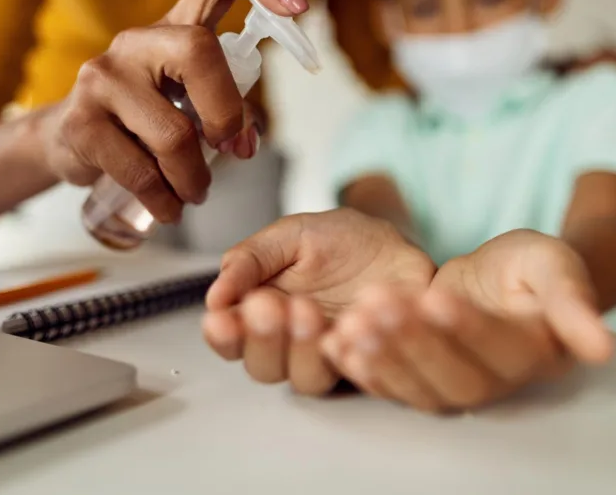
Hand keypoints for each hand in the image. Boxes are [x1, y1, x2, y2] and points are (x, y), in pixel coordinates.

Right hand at [38, 0, 307, 223]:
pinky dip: (164, 200)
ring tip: (194, 194)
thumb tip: (245, 144)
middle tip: (231, 151)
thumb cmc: (142, 120)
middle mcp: (136, 41)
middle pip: (199, 51)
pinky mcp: (81, 120)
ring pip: (174, 133)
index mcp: (174, 28)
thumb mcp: (186, 103)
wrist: (68, 141)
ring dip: (195, 178)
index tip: (298, 6)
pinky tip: (168, 208)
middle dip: (227, 113)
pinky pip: (140, 171)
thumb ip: (223, 109)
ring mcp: (103, 76)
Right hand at [202, 209, 436, 393]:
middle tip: (267, 306)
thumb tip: (215, 297)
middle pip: (262, 368)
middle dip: (262, 340)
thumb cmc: (342, 240)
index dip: (223, 335)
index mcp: (263, 313)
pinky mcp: (368, 360)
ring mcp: (330, 357)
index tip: (221, 318)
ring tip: (307, 310)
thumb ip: (250, 260)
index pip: (231, 340)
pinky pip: (354, 373)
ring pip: (305, 379)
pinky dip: (346, 354)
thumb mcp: (291, 235)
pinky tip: (343, 328)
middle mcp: (291, 344)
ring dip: (300, 349)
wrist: (400, 242)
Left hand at [320, 230, 613, 412]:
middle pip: (450, 376)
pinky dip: (360, 369)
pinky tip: (336, 344)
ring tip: (353, 322)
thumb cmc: (530, 270)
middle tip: (379, 303)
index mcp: (531, 356)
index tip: (437, 298)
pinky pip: (387, 385)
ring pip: (415, 388)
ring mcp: (451, 387)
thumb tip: (600, 347)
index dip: (466, 328)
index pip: (497, 349)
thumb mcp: (553, 266)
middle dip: (411, 341)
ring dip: (381, 357)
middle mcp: (491, 383)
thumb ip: (573, 301)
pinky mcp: (416, 381)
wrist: (497, 281)